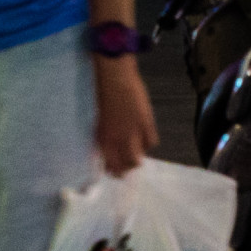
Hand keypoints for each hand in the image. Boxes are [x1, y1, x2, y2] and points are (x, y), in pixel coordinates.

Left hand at [92, 52, 157, 175]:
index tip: (115, 172)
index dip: (114, 170)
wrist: (115, 79)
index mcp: (104, 139)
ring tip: (138, 153)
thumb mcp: (99, 121)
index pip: (111, 164)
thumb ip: (104, 136)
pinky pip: (151, 142)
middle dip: (128, 168)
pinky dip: (149, 143)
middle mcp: (119, 139)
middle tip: (129, 165)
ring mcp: (134, 132)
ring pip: (139, 157)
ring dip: (139, 158)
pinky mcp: (146, 123)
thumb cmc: (103, 96)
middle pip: (126, 164)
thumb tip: (106, 149)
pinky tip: (146, 138)